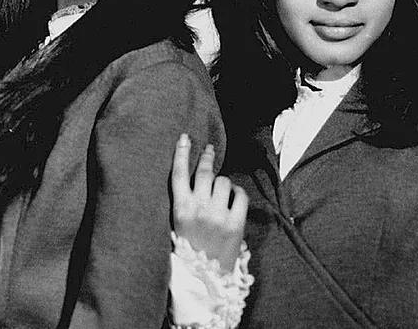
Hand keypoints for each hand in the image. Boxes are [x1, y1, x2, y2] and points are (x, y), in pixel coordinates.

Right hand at [171, 134, 247, 271]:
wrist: (204, 280)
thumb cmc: (190, 249)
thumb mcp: (178, 225)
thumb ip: (186, 202)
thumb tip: (198, 176)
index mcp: (180, 210)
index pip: (178, 174)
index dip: (181, 153)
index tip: (184, 137)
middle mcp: (198, 210)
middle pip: (203, 172)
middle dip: (207, 157)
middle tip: (209, 149)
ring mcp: (218, 216)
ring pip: (223, 181)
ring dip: (222, 183)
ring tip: (220, 192)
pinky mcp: (235, 223)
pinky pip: (240, 194)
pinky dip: (237, 193)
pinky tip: (234, 198)